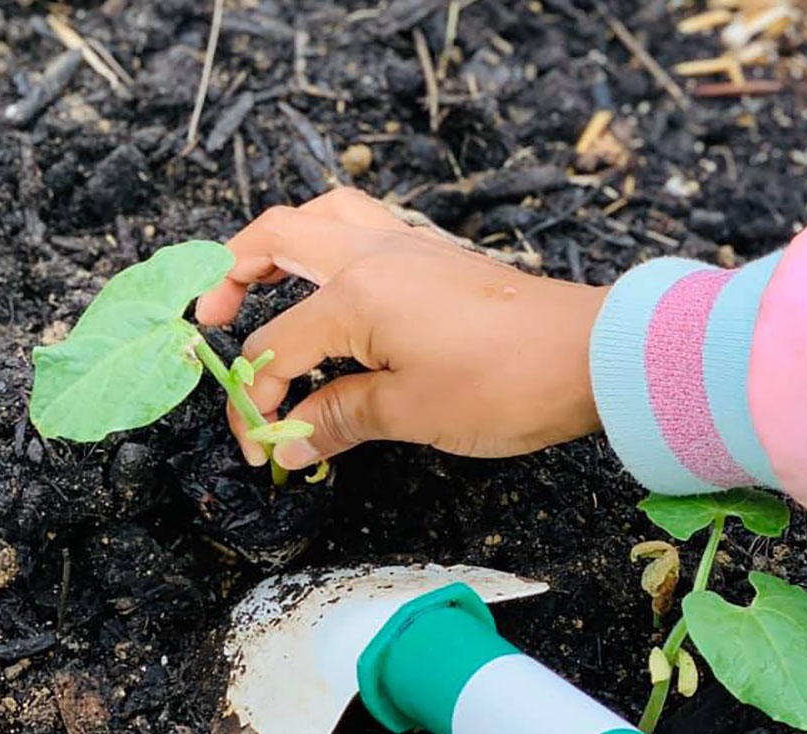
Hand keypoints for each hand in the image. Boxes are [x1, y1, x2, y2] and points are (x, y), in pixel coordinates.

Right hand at [196, 189, 607, 468]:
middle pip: (278, 237)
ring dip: (281, 242)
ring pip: (324, 215)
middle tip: (214, 317)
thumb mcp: (411, 411)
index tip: (260, 446)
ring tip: (263, 280)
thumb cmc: (506, 383)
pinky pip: (365, 226)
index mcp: (356, 291)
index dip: (258, 400)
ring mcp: (410, 245)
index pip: (280, 346)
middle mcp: (374, 252)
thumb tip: (288, 442)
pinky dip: (331, 245)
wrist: (592, 355)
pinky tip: (336, 283)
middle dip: (232, 274)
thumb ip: (339, 419)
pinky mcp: (438, 255)